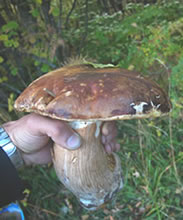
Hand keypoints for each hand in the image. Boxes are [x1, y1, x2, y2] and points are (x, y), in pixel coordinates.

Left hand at [3, 113, 119, 164]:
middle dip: (108, 131)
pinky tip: (109, 153)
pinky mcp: (74, 149)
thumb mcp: (37, 124)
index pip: (90, 111)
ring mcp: (75, 136)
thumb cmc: (26, 130)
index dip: (102, 119)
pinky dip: (101, 150)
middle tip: (109, 141)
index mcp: (69, 112)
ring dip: (108, 141)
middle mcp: (75, 122)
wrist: (18, 149)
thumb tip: (76, 143)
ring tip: (112, 148)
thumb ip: (56, 130)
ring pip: (97, 136)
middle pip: (98, 124)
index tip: (105, 130)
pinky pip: (91, 149)